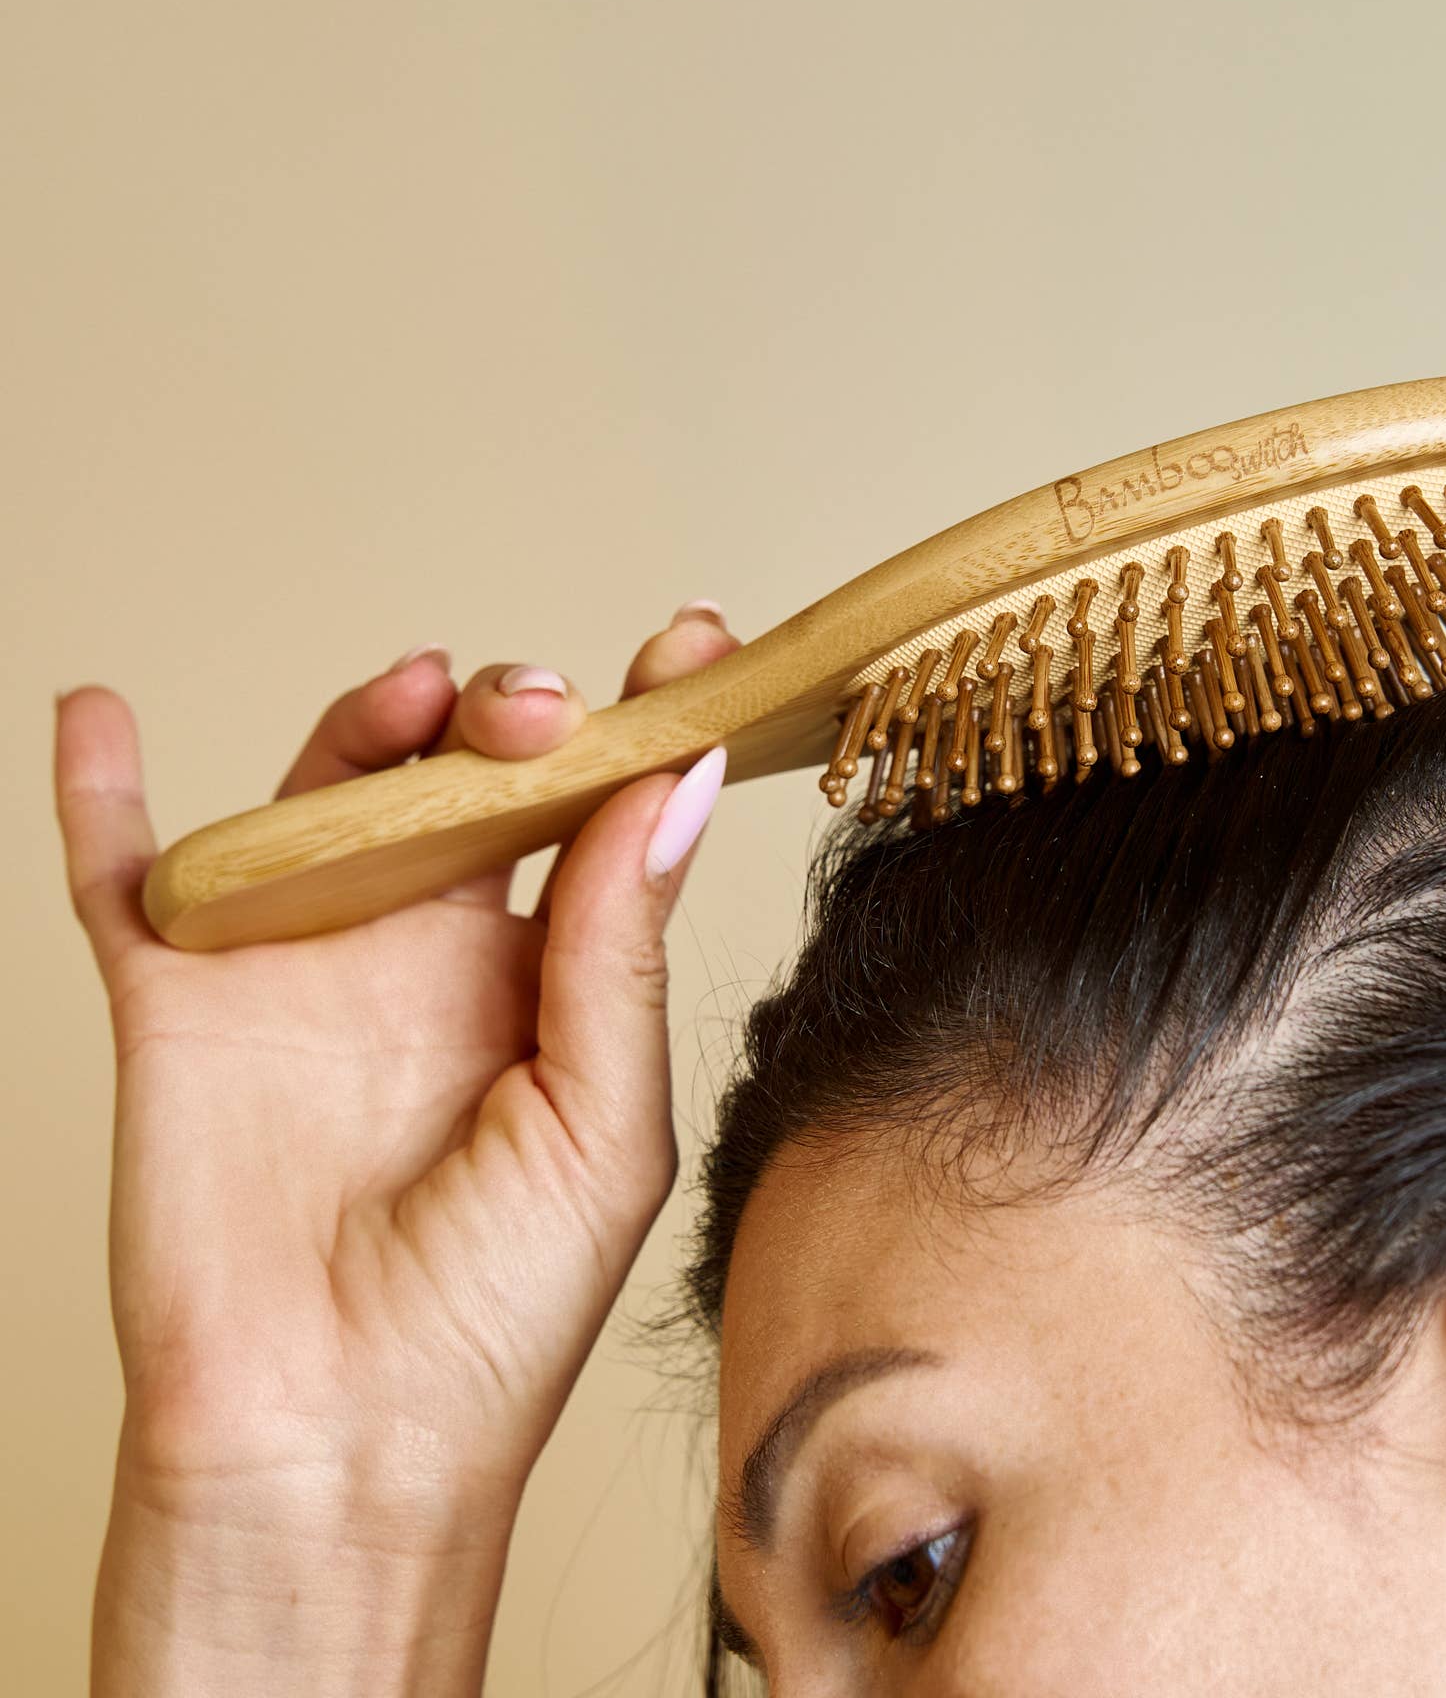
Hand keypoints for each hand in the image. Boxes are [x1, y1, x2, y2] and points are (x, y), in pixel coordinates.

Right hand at [54, 607, 738, 1694]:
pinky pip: (131, 879)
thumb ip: (619, 951)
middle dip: (513, 713)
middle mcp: (432, 952)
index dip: (645, 722)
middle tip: (541, 706)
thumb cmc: (495, 1315)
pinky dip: (105, 798)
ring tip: (422, 691)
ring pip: (327, 793)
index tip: (696, 645)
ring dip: (367, 720)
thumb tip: (673, 788)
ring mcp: (309, 966)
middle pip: (469, 777)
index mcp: (546, 978)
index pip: (602, 814)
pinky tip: (101, 721)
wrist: (340, 1447)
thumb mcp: (602, 1127)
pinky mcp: (185, 1006)